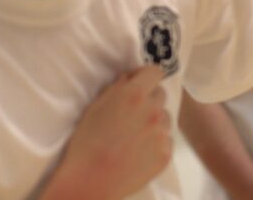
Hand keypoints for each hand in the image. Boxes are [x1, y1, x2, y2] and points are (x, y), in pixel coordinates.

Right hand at [41, 65, 171, 199]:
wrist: (89, 181)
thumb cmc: (86, 142)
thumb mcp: (95, 107)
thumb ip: (116, 88)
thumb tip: (128, 79)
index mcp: (135, 95)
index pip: (155, 72)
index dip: (145, 76)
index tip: (135, 83)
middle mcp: (153, 111)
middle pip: (160, 95)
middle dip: (148, 99)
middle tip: (132, 113)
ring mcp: (162, 133)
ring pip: (164, 118)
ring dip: (153, 121)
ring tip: (135, 136)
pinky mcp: (166, 153)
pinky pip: (165, 140)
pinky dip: (155, 142)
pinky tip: (139, 152)